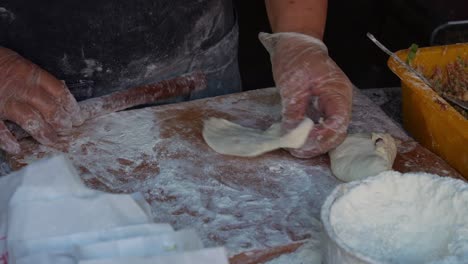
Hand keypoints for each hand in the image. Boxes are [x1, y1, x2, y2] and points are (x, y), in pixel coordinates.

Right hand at [0, 47, 82, 153]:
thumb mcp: (20, 64)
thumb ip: (36, 79)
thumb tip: (57, 92)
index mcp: (32, 75)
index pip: (59, 92)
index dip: (71, 106)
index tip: (78, 117)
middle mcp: (22, 89)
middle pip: (50, 109)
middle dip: (62, 122)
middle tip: (67, 130)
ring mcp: (6, 101)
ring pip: (31, 120)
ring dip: (43, 132)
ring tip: (52, 140)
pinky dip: (7, 140)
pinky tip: (16, 148)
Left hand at [259, 32, 352, 157]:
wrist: (296, 43)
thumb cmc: (296, 59)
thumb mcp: (292, 86)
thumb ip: (293, 112)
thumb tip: (291, 136)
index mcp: (338, 92)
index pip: (338, 123)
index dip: (322, 138)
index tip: (302, 146)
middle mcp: (340, 100)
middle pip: (337, 131)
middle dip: (318, 145)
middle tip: (296, 151)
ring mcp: (333, 103)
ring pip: (331, 131)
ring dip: (315, 142)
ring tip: (295, 148)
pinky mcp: (324, 106)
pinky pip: (323, 125)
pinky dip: (312, 134)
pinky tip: (298, 138)